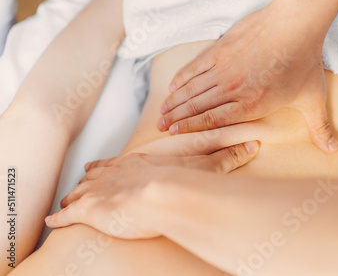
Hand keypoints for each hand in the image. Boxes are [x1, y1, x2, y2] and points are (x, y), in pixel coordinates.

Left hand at [45, 141, 258, 238]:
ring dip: (74, 197)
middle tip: (83, 180)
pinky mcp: (91, 210)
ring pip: (80, 191)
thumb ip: (230, 157)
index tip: (101, 166)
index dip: (110, 165)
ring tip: (68, 201)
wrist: (164, 193)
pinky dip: (60, 218)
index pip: (119, 162)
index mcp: (137, 164)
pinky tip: (53, 221)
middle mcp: (115, 174)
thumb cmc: (182, 181)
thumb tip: (254, 145)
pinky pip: (68, 214)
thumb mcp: (209, 167)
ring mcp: (101, 190)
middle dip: (89, 179)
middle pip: (96, 174)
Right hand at [157, 0, 337, 152]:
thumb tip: (333, 149)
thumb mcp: (313, 98)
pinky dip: (182, 77)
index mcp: (251, 104)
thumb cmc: (304, 61)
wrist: (295, 23)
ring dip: (175, 102)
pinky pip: (195, 67)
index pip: (214, 121)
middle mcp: (232, 89)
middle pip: (197, 107)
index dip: (192, 129)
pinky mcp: (220, 49)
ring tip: (161, 111)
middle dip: (176, 119)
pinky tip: (172, 85)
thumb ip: (320, 127)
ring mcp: (224, 68)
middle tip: (160, 128)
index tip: (175, 135)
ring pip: (192, 89)